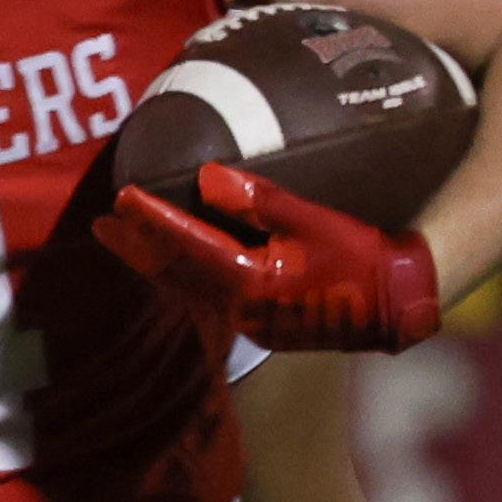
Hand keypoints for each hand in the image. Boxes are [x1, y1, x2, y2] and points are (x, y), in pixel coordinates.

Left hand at [98, 160, 441, 352]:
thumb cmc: (363, 257)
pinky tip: (176, 261)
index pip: (186, 246)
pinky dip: (184, 275)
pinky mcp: (261, 326)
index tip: (120, 196)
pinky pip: (208, 296)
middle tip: (102, 222)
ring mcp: (249, 323)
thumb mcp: (313, 221)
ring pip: (188, 288)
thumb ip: (258, 200)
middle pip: (175, 274)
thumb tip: (205, 175)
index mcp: (250, 283)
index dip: (150, 220)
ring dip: (156, 262)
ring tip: (126, 239)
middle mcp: (240, 310)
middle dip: (138, 246)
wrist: (399, 305)